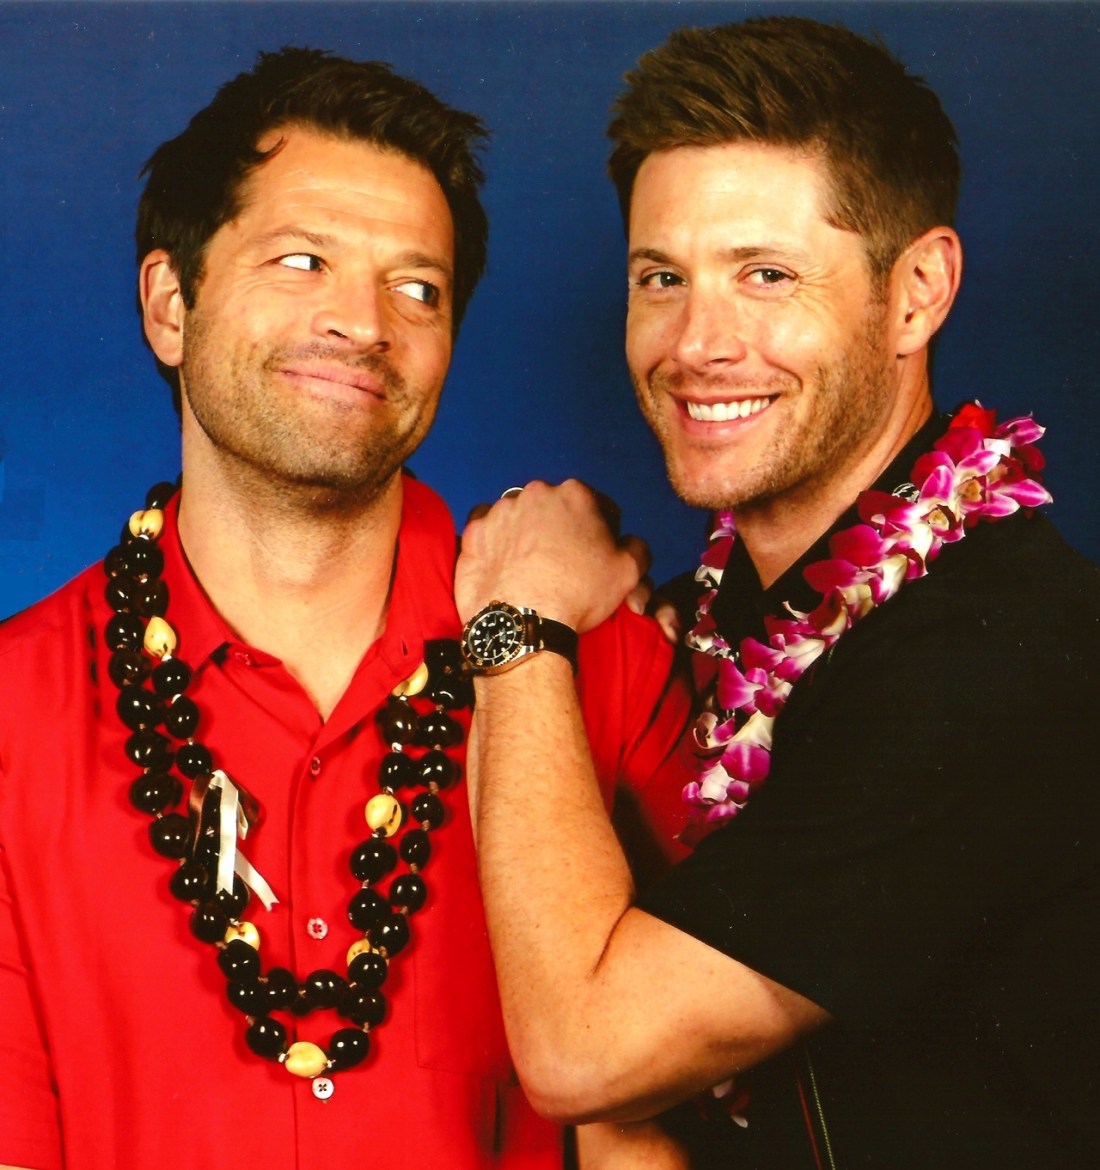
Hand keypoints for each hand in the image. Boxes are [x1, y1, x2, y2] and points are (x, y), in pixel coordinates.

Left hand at [456, 479, 649, 633]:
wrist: (523, 623)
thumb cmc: (578, 594)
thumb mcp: (628, 572)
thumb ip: (637, 547)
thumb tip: (629, 542)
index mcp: (576, 494)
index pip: (595, 506)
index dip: (599, 530)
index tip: (594, 553)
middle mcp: (536, 493)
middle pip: (555, 508)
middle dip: (560, 528)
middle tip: (562, 562)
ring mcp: (501, 510)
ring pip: (520, 515)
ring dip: (526, 532)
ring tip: (531, 566)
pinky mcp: (475, 531)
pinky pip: (487, 528)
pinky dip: (495, 540)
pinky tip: (503, 562)